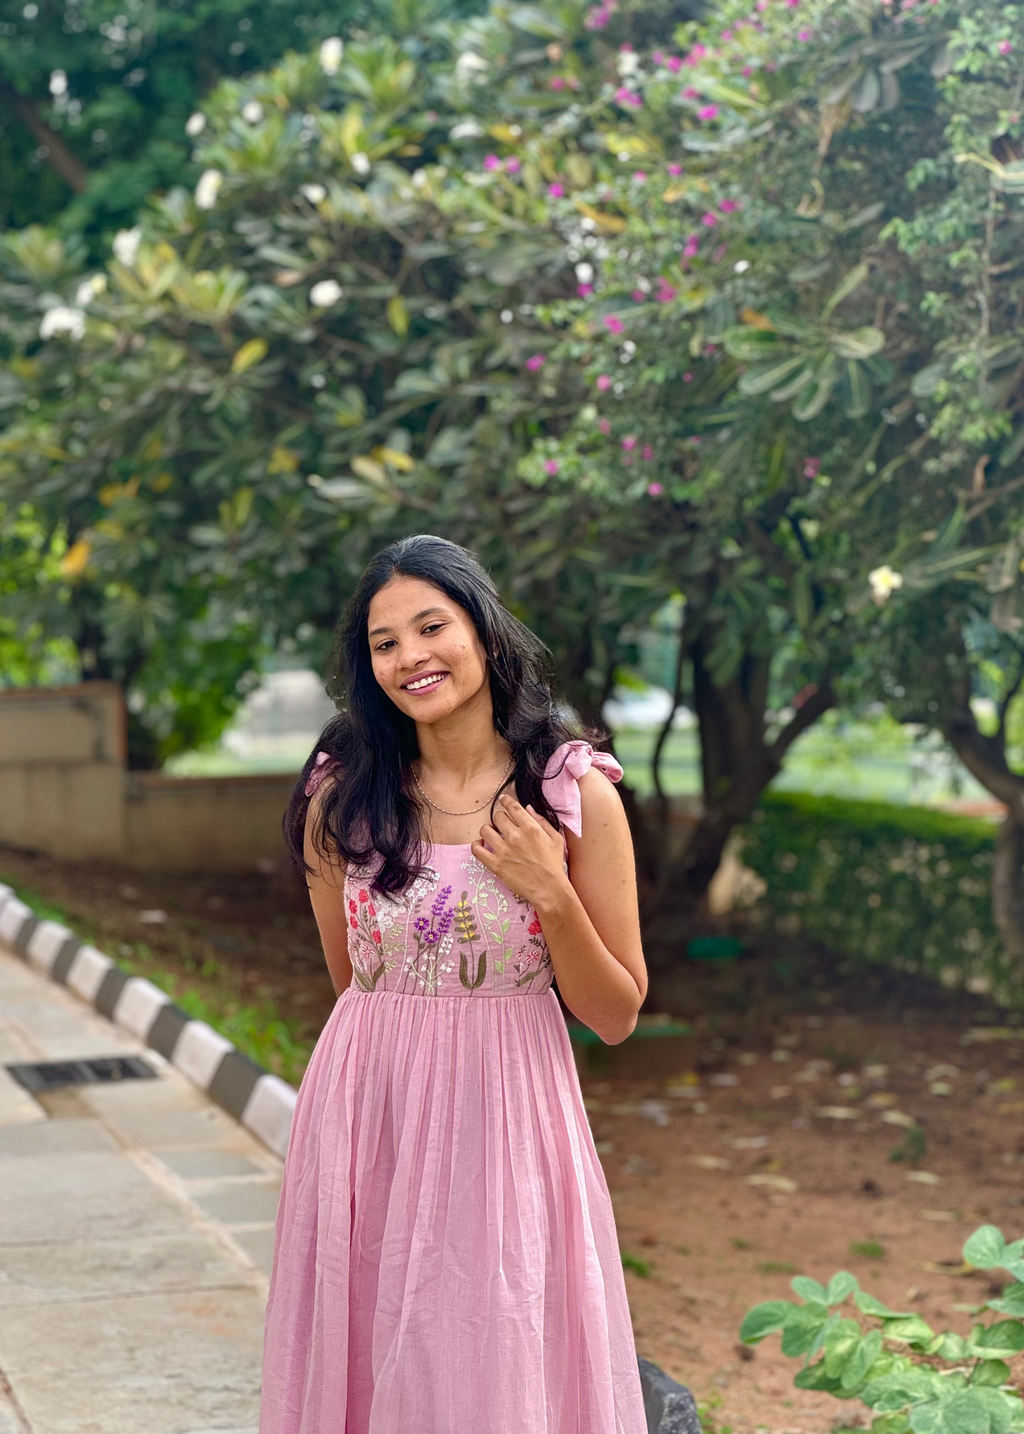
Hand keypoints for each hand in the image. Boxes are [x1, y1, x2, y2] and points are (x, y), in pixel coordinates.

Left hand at [471, 794, 567, 910]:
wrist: (549, 888)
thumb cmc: (554, 864)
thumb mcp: (555, 838)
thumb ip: (542, 821)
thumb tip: (528, 808)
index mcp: (530, 828)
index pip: (512, 807)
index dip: (506, 800)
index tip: (503, 800)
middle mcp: (515, 836)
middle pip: (498, 816)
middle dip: (500, 818)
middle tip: (503, 824)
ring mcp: (503, 850)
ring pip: (485, 829)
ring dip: (488, 829)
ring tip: (493, 834)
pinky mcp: (495, 865)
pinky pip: (477, 850)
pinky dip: (476, 845)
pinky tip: (481, 844)